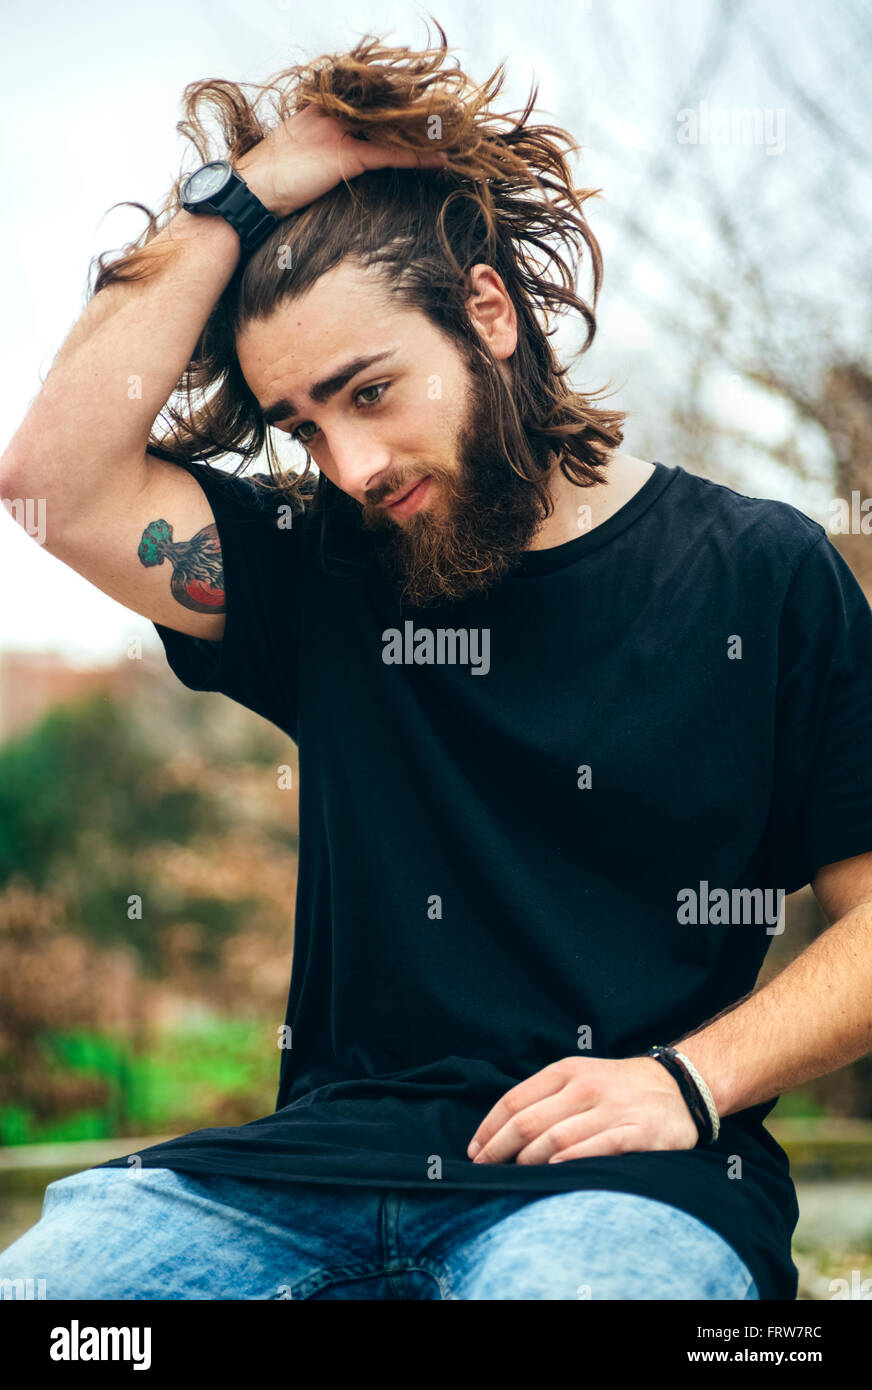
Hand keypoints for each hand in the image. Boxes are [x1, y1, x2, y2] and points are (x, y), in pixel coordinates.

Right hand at [234, 105, 446, 217]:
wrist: (248, 193)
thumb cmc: (266, 182)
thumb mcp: (293, 157)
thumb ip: (316, 149)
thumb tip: (330, 161)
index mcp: (317, 109)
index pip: (364, 100)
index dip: (391, 105)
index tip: (415, 107)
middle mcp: (330, 113)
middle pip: (381, 108)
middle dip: (412, 114)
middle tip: (443, 117)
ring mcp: (337, 132)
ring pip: (389, 127)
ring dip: (420, 133)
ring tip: (449, 135)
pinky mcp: (344, 155)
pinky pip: (388, 154)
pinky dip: (415, 158)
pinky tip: (438, 160)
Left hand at [466, 1056, 699, 1164]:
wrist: (678, 1086)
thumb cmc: (617, 1088)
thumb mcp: (579, 1077)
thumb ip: (545, 1098)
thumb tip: (499, 1134)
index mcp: (566, 1071)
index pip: (514, 1101)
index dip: (489, 1130)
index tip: (474, 1152)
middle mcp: (585, 1087)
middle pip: (529, 1123)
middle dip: (499, 1151)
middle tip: (484, 1172)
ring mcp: (611, 1109)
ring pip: (556, 1139)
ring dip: (528, 1163)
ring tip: (514, 1178)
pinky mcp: (638, 1132)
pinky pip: (596, 1149)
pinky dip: (571, 1162)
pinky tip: (554, 1173)